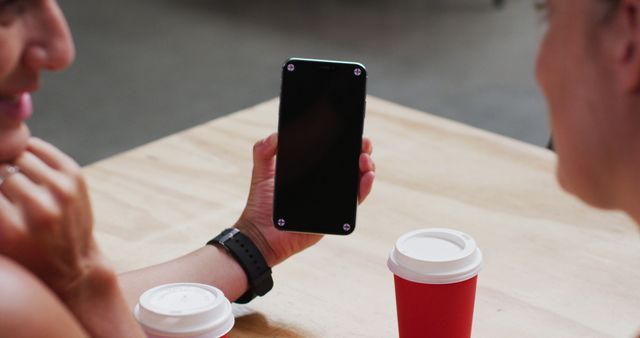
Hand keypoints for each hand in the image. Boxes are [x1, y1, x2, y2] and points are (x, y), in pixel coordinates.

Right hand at [0, 137, 109, 295]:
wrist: (70, 266)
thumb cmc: (22, 257)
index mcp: (11, 231)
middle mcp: (39, 209)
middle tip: (1, 189)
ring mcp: (61, 191)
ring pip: (17, 156)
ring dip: (7, 164)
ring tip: (7, 177)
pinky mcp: (75, 177)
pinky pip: (39, 147)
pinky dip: (25, 151)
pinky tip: (20, 163)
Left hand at [234, 133, 375, 266]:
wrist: (261, 233)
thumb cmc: (261, 204)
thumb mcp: (261, 171)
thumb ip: (263, 150)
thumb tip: (275, 135)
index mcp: (311, 171)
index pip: (333, 152)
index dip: (345, 141)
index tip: (352, 131)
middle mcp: (324, 183)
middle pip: (350, 163)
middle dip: (361, 150)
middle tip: (363, 143)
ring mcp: (332, 198)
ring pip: (357, 179)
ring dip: (366, 167)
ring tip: (364, 159)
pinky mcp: (336, 214)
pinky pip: (355, 200)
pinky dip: (365, 188)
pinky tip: (366, 177)